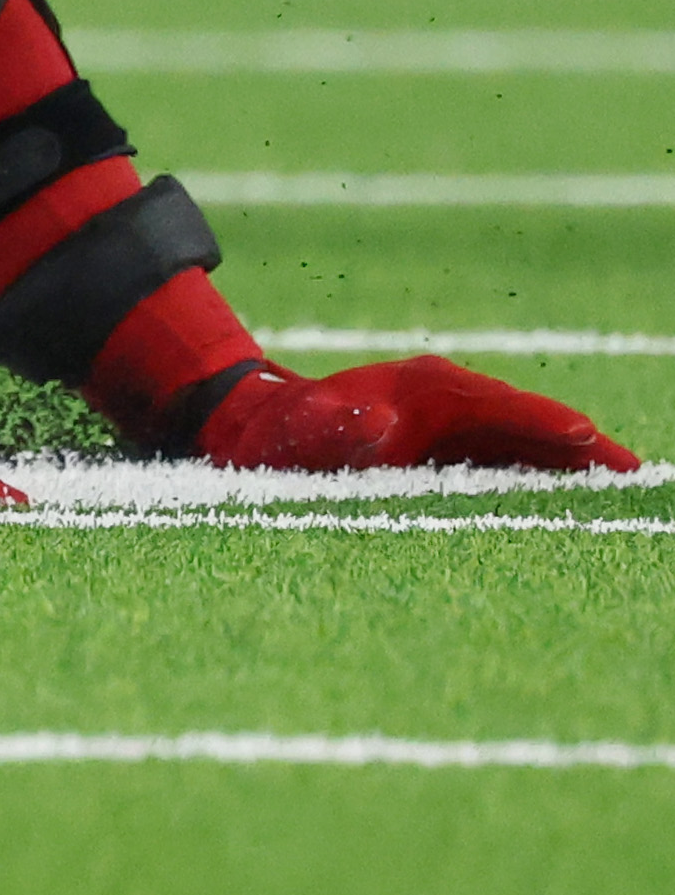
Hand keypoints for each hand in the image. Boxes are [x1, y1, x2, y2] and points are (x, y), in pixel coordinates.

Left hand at [194, 357, 641, 475]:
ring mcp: (457, 421)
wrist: (258, 428)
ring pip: (532, 444)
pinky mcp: (456, 445)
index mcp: (426, 389)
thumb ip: (332, 430)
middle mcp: (451, 399)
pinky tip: (582, 504)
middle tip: (638, 482)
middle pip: (534, 424)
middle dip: (587, 451)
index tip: (594, 446)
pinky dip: (550, 477)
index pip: (503, 407)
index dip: (549, 427)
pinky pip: (514, 460)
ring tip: (628, 497)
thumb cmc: (279, 435)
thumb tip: (376, 424)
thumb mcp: (297, 433)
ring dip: (577, 468)